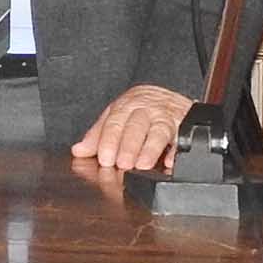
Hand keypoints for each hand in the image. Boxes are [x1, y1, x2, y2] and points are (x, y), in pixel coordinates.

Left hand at [71, 83, 191, 171]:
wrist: (172, 97)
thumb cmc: (141, 109)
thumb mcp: (118, 116)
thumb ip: (98, 134)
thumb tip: (79, 151)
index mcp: (127, 106)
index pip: (115, 121)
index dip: (108, 140)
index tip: (104, 158)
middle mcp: (146, 110)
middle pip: (136, 126)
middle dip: (128, 146)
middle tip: (122, 164)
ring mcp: (166, 117)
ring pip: (158, 131)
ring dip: (150, 149)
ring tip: (143, 165)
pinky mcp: (183, 126)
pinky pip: (182, 138)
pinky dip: (176, 151)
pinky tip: (170, 162)